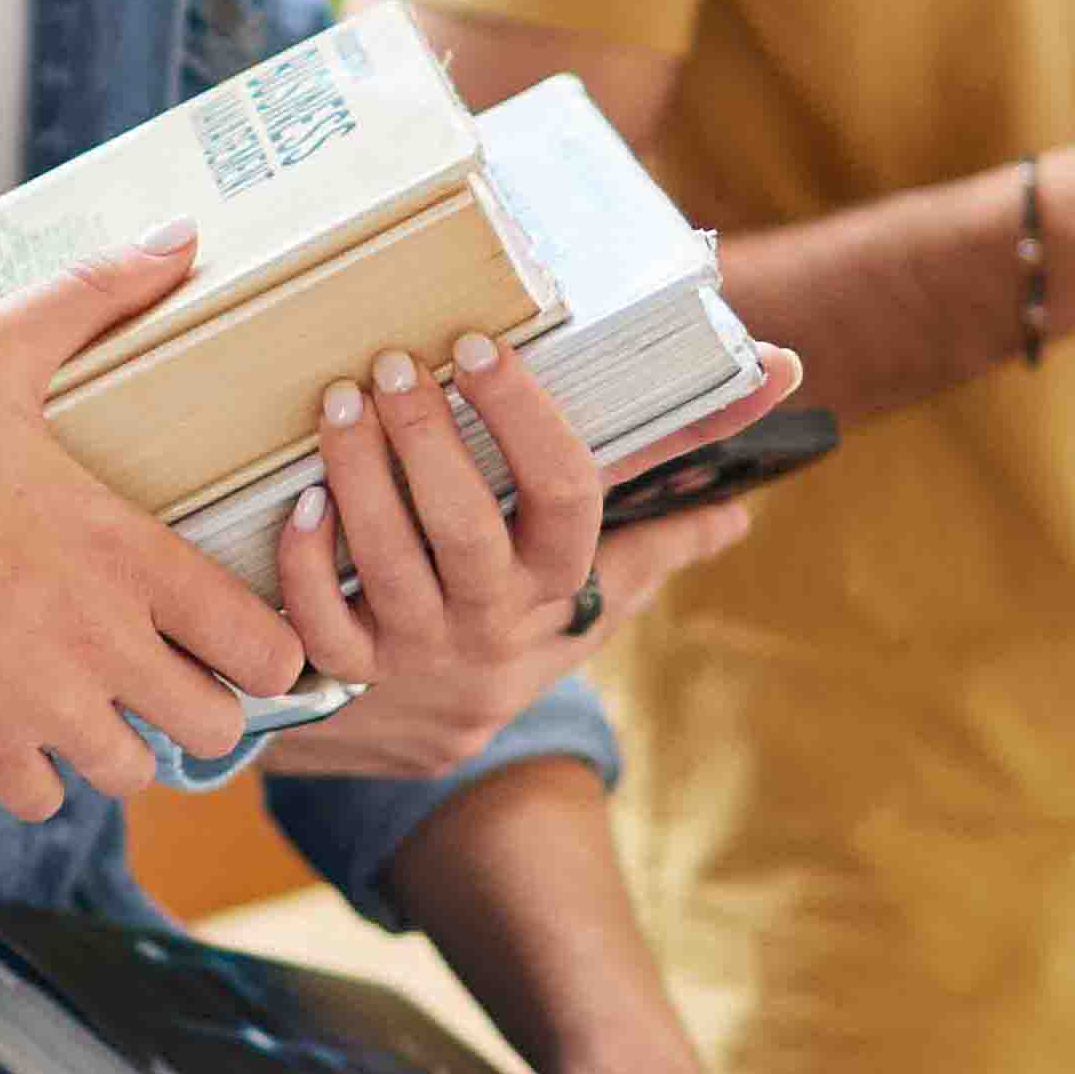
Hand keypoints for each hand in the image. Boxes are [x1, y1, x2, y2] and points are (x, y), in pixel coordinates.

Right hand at [0, 232, 316, 820]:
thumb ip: (93, 299)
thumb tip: (178, 238)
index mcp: (122, 553)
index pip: (264, 644)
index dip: (265, 645)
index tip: (235, 629)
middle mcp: (100, 644)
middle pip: (218, 728)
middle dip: (204, 707)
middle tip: (166, 672)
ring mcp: (37, 706)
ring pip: (132, 773)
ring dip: (119, 743)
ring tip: (84, 698)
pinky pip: (41, 799)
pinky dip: (34, 774)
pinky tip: (10, 722)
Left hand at [261, 343, 799, 781]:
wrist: (433, 728)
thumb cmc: (520, 609)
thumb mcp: (603, 556)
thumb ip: (672, 469)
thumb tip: (778, 380)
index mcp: (559, 578)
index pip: (567, 494)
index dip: (524, 418)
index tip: (480, 345)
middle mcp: (492, 620)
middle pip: (468, 531)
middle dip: (430, 441)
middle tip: (393, 361)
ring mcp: (418, 651)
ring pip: (386, 566)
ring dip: (359, 479)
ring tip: (338, 402)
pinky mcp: (350, 675)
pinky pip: (320, 625)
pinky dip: (306, 564)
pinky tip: (295, 500)